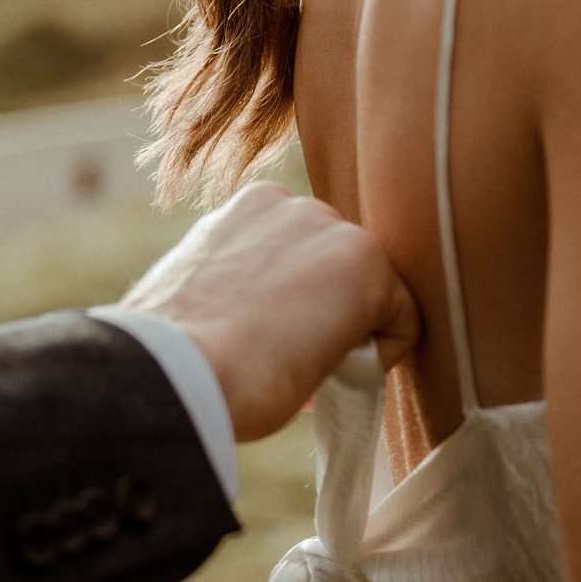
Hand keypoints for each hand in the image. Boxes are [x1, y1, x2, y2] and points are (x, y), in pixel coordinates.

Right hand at [117, 183, 417, 440]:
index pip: (299, 260)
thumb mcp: (204, 299)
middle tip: (288, 363)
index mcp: (247, 210)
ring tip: (305, 371)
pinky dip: (380, 360)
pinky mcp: (366, 264)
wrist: (177, 370)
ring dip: (351, 336)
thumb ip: (240, 288)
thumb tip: (261, 317)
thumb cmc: (179, 356)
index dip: (290, 312)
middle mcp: (292, 205)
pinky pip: (403, 324)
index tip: (263, 346)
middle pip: (338, 273)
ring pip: (371, 295)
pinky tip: (331, 376)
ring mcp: (331, 229)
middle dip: (325, 317)